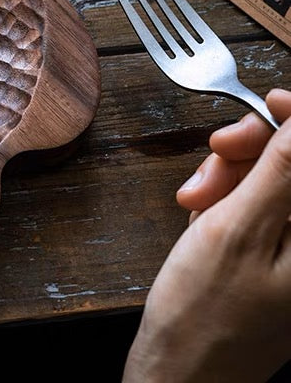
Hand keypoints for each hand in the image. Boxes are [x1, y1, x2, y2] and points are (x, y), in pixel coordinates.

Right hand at [122, 89, 290, 382]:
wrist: (181, 375)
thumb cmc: (206, 313)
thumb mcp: (239, 228)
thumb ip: (280, 168)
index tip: (261, 105)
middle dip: (252, 150)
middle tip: (212, 159)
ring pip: (270, 178)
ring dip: (229, 177)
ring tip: (196, 204)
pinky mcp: (275, 256)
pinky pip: (256, 205)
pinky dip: (226, 201)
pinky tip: (201, 219)